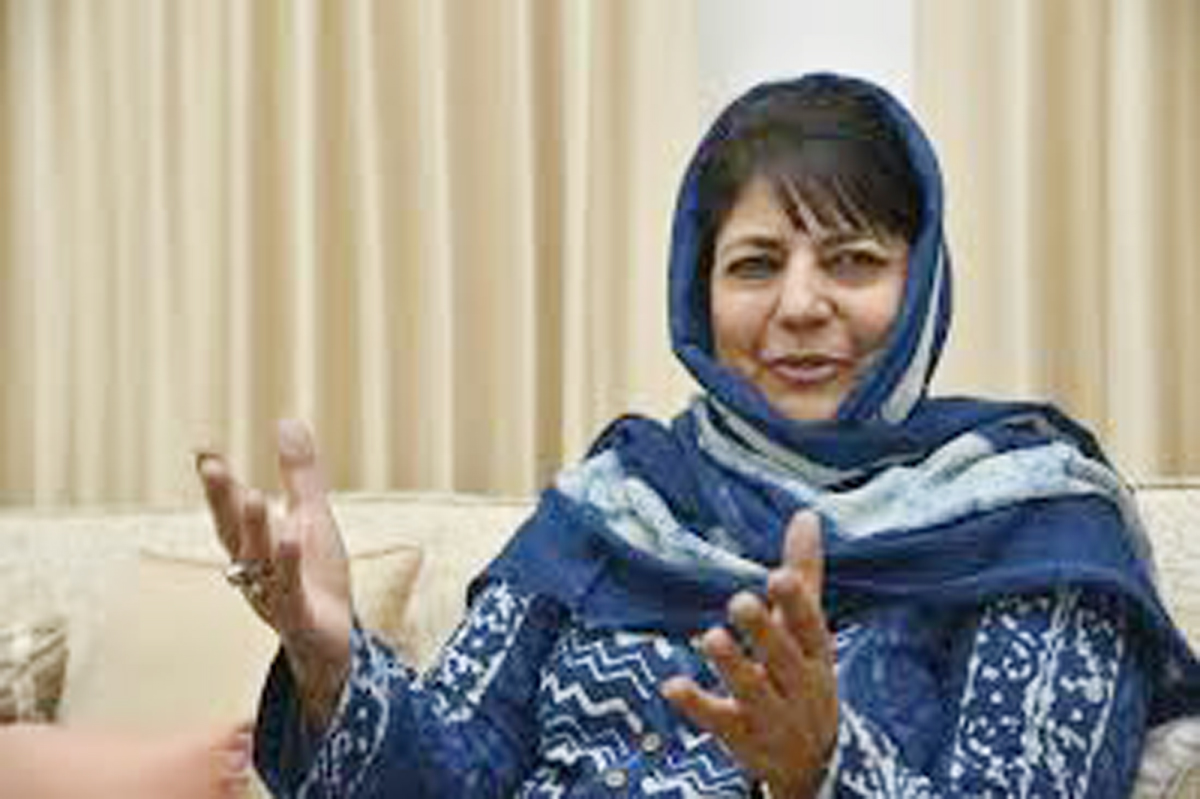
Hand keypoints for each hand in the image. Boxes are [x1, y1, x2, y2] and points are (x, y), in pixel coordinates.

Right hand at [196, 420, 352, 726]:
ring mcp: (275, 594)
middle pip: (234, 533)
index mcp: (255, 545)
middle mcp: (255, 570)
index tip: (203, 449)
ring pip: (259, 560)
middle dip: (221, 501)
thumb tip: (286, 420)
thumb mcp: (312, 518)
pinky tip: (292, 536)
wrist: (333, 642)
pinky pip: (290, 589)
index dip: (216, 483)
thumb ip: (299, 475)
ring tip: (252, 494)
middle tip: (210, 466)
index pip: (229, 510)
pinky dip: (289, 565)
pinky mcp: (299, 615)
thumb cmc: (317, 578)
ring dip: (253, 530)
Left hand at [661, 511, 837, 798]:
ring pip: (752, 691)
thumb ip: (804, 575)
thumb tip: (805, 515)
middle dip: (764, 632)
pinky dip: (696, 705)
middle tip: (739, 601)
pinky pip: (718, 722)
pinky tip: (672, 685)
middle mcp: (798, 686)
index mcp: (817, 656)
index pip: (811, 628)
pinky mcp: (742, 738)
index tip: (780, 576)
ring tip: (711, 636)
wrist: (812, 763)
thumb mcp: (808, 632)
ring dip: (733, 666)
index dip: (797, 604)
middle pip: (783, 659)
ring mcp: (771, 716)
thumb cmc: (803, 677)